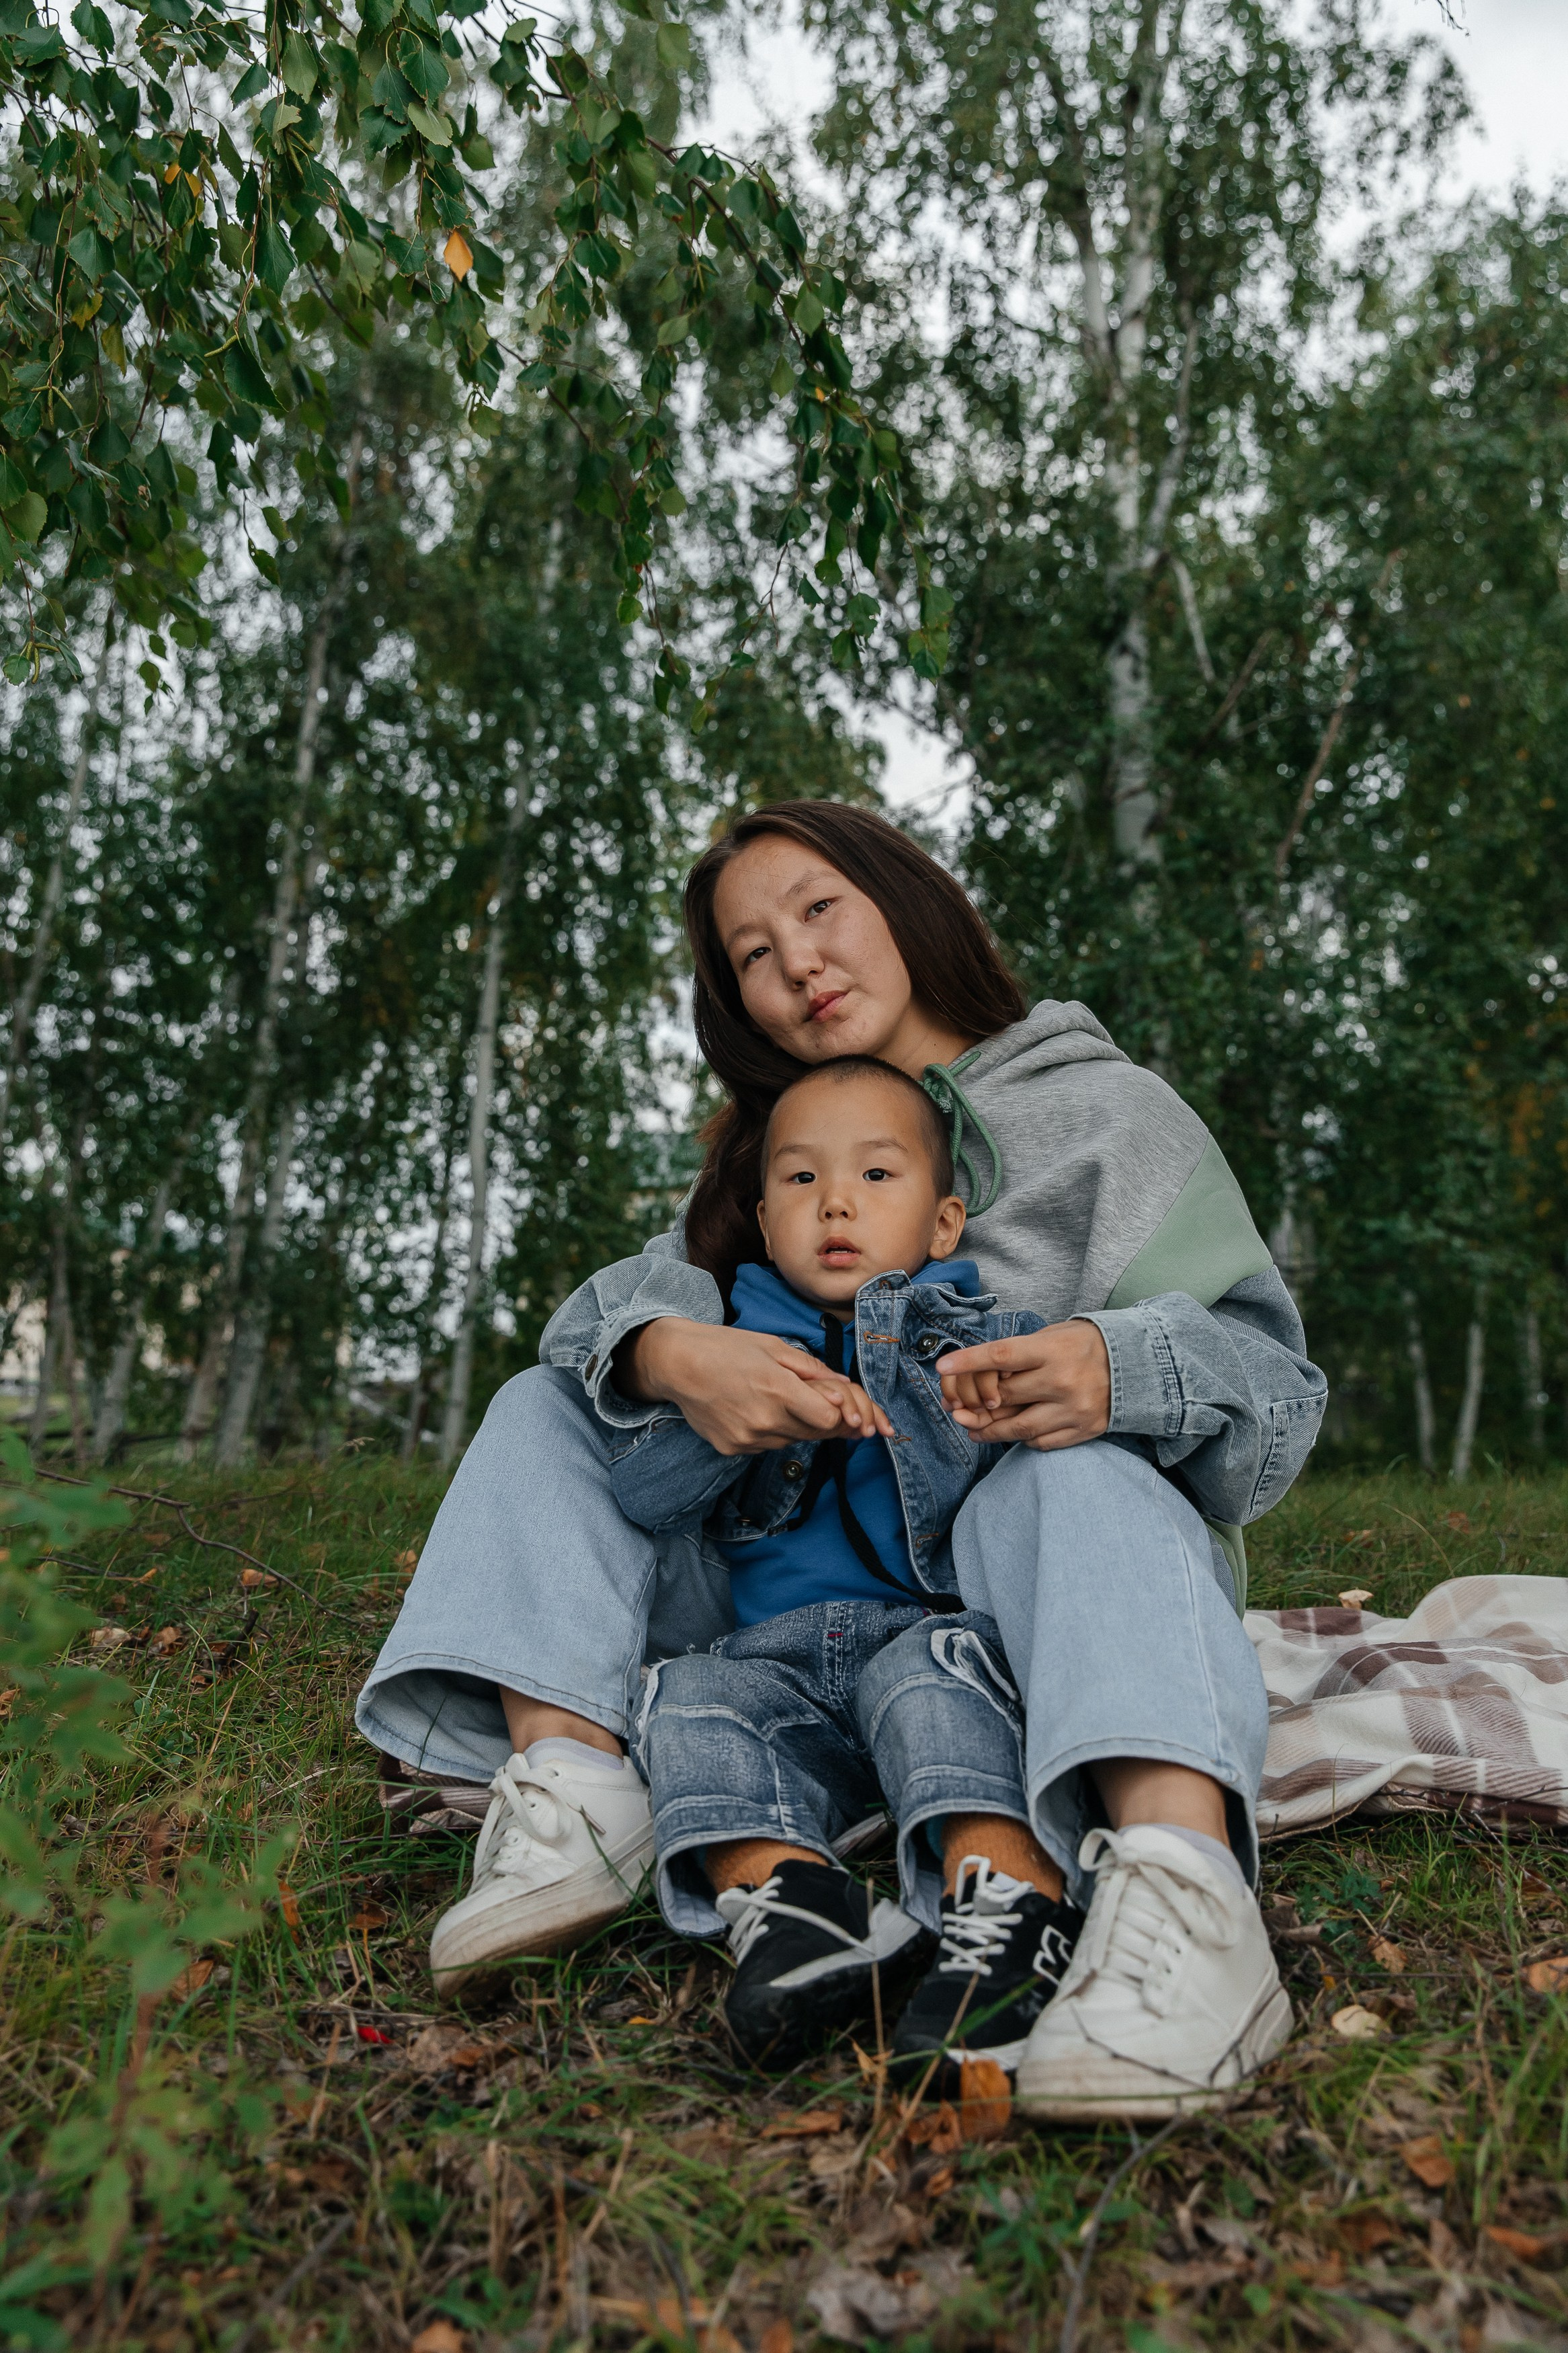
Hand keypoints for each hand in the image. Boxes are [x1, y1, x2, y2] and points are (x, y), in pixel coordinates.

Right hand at [618, 1319, 892, 1454]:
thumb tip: (845, 1385)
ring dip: (799, 1426)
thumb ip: (812, 1369)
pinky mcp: (733, 1449)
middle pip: (816, 1433)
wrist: (678, 1364)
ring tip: (782, 1401)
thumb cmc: (727, 1348)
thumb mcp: (774, 1346)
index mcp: (779, 1389)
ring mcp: (748, 1438)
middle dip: (828, 1421)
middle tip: (830, 1408)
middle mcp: (765, 1420)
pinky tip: (757, 1410)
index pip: (829, 1419)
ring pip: (793, 1441)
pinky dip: (773, 1432)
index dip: (844, 1415)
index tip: (849, 1410)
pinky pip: (768, 1446)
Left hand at [937, 1320, 1110, 1450]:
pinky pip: (1041, 1442)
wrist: (1136, 1366)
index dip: (968, 1362)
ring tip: (972, 1429)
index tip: (942, 1367)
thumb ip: (1019, 1354)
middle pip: (1004, 1397)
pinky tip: (1010, 1433)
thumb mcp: (1053, 1336)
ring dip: (989, 1431)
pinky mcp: (1082, 1430)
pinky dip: (1022, 1439)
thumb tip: (980, 1372)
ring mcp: (1072, 1410)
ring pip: (1018, 1428)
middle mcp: (1061, 1382)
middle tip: (954, 1406)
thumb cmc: (1084, 1346)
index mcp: (1052, 1351)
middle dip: (974, 1403)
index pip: (1000, 1356)